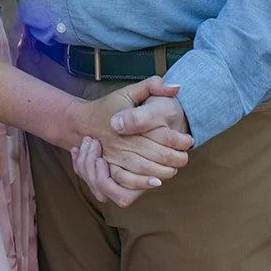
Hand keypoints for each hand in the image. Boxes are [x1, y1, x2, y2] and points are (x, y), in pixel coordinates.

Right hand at [74, 84, 191, 197]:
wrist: (82, 122)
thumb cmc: (109, 107)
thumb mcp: (128, 91)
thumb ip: (152, 85)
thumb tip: (176, 87)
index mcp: (128, 121)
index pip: (160, 134)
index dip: (178, 140)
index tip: (189, 140)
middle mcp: (121, 140)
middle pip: (155, 154)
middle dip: (175, 158)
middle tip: (185, 157)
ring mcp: (114, 156)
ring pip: (143, 169)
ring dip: (162, 172)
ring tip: (174, 169)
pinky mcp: (109, 168)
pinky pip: (125, 181)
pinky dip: (141, 184)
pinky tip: (154, 182)